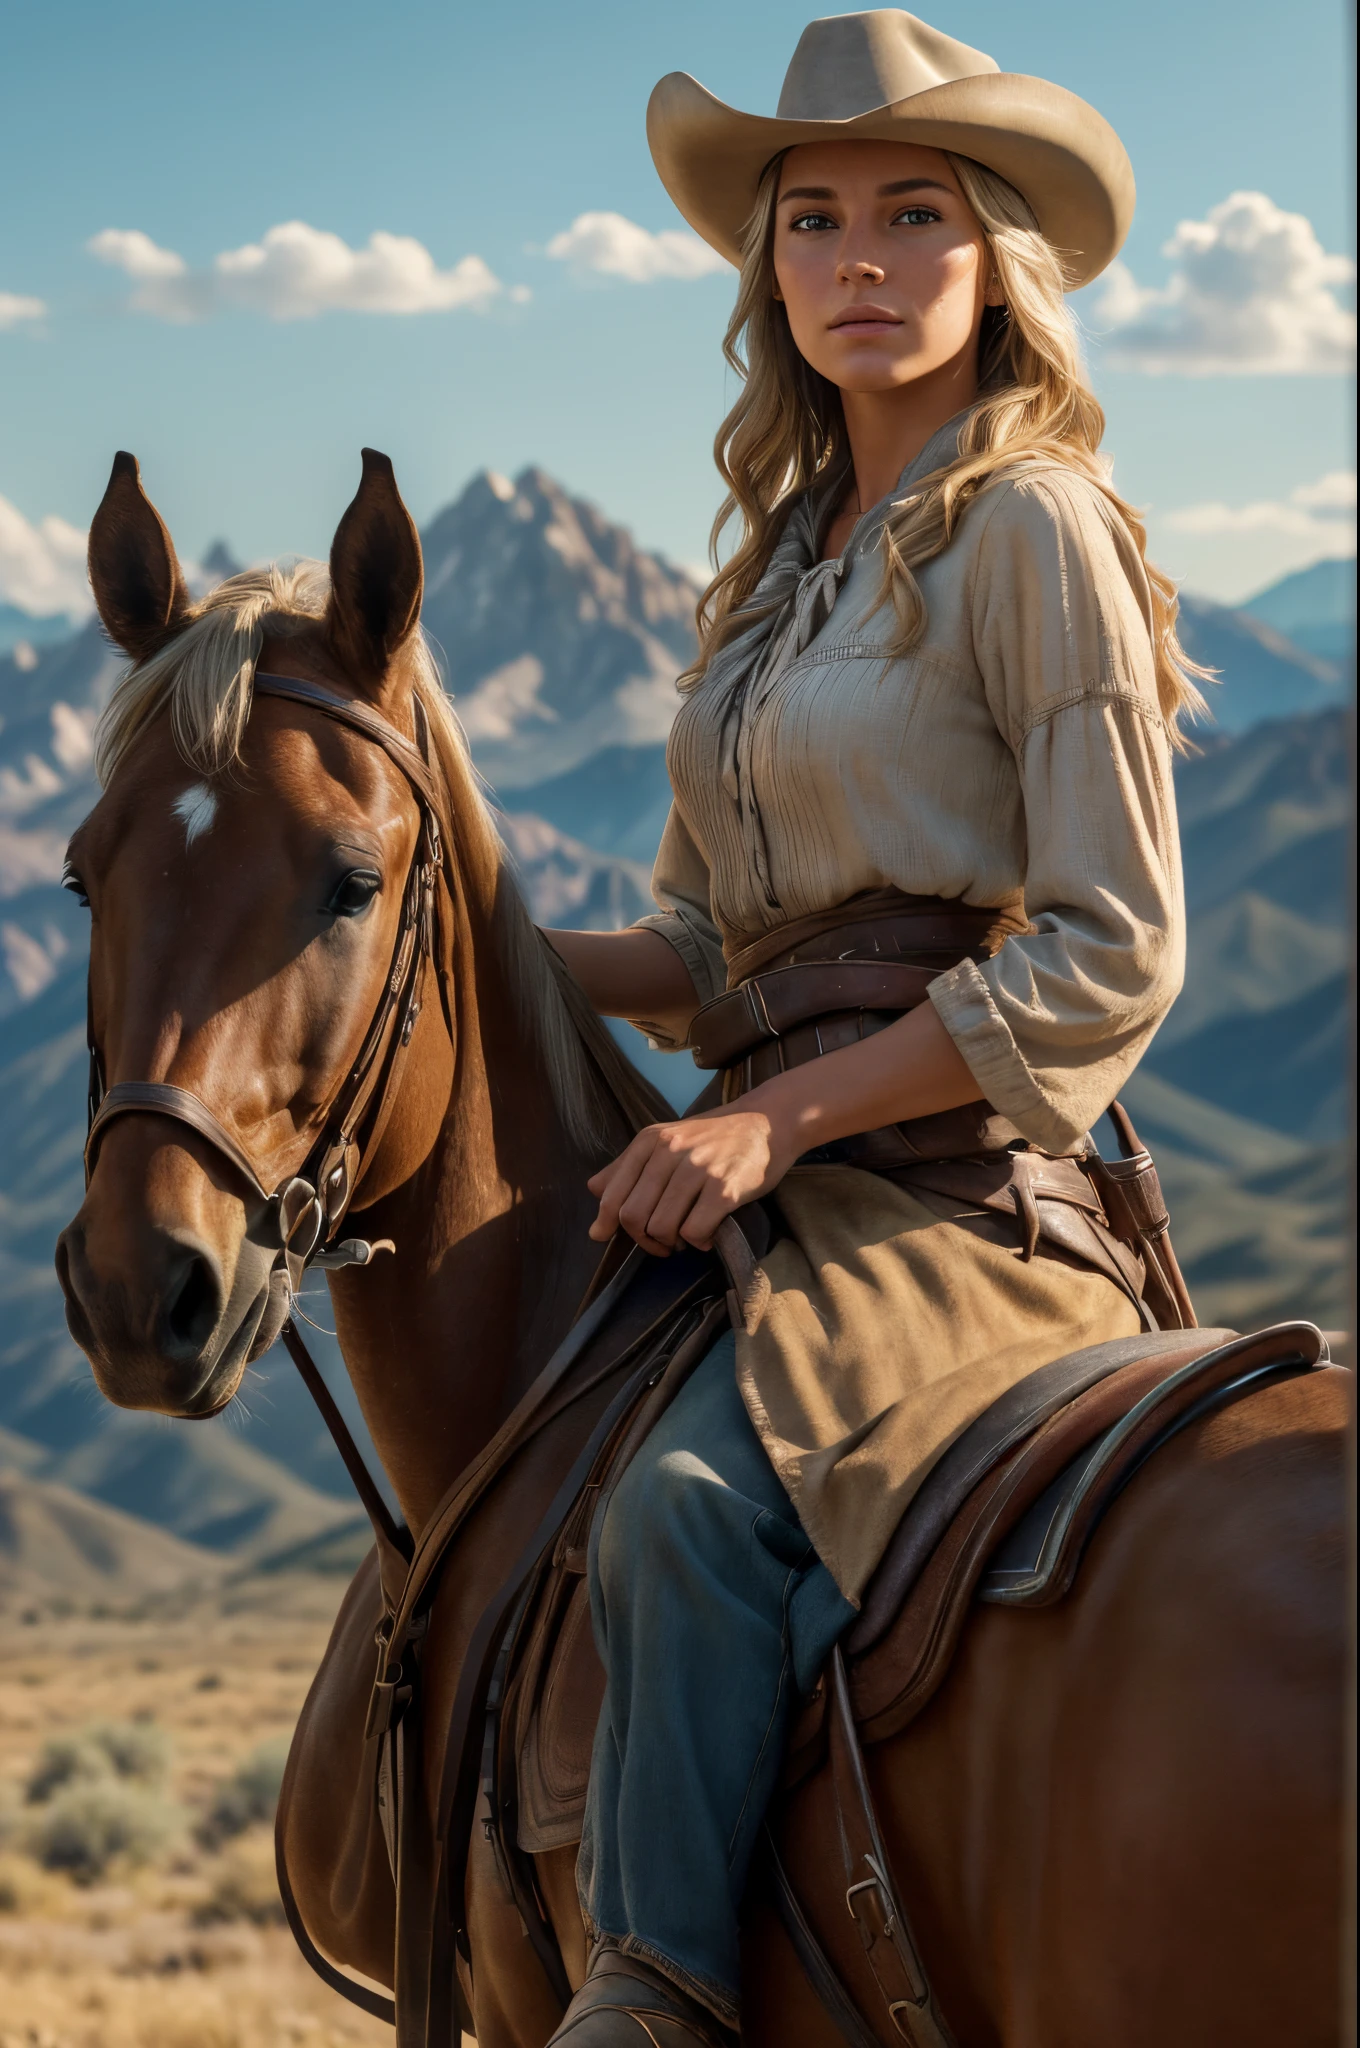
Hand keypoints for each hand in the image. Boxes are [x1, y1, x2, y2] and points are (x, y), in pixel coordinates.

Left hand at [587, 1106, 796, 1255]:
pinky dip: (699, 1241)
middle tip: (661, 1242)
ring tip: (686, 1236)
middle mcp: (669, 1152)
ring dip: (672, 1242)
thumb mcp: (665, 1140)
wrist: (768, 1121)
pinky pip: (695, 1232)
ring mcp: (698, 1170)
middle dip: (643, 1239)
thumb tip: (593, 1192)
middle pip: (634, 1216)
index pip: (612, 1194)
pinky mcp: (725, 1189)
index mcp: (650, 1141)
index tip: (607, 1236)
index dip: (607, 1223)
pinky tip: (708, 1233)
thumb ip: (627, 1165)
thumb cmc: (714, 1137)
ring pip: (662, 1227)